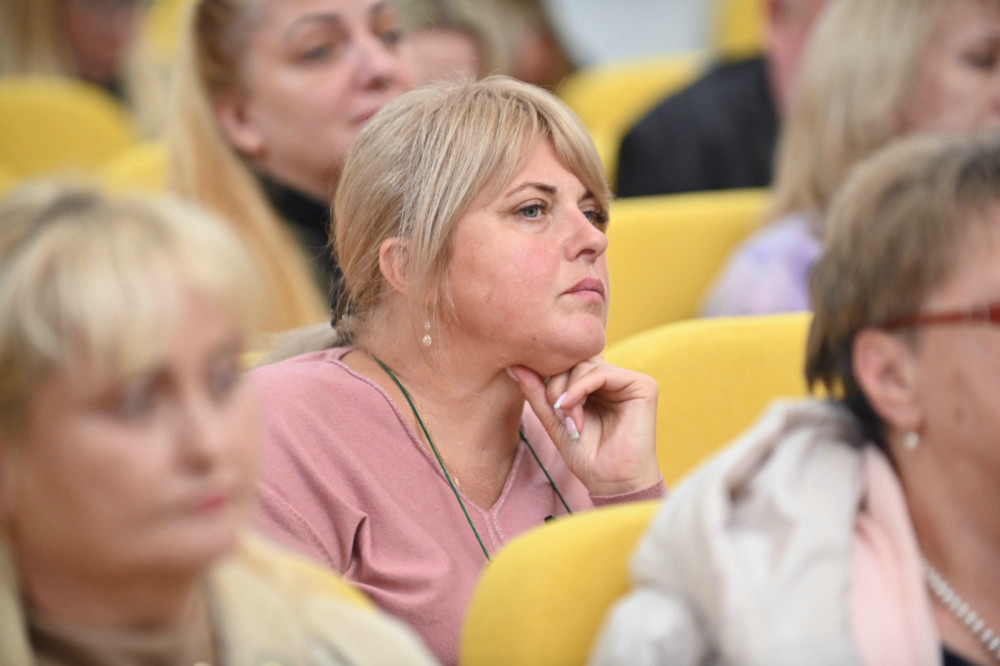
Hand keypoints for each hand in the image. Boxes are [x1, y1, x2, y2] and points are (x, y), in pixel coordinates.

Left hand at [508, 357, 660, 495]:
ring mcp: (629, 381)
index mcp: (597, 385)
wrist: (611, 482)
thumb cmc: (586, 456)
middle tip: (555, 412)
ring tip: (567, 419)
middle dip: (557, 384)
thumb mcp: (553, 419)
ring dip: (567, 391)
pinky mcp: (643, 386)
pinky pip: (602, 373)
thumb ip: (537, 392)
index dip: (550, 375)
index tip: (540, 399)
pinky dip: (580, 388)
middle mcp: (614, 379)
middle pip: (576, 360)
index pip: (569, 362)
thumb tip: (513, 366)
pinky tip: (572, 408)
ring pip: (586, 364)